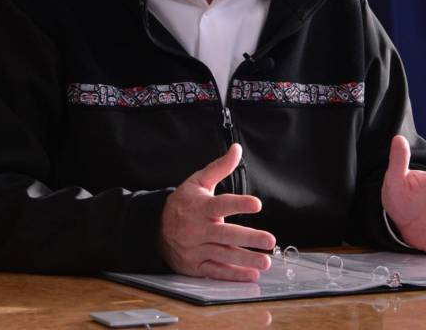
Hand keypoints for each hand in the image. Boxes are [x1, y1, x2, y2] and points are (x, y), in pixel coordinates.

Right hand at [160, 143, 275, 280]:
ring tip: (265, 262)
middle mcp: (198, 229)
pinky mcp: (195, 265)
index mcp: (201, 207)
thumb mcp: (198, 182)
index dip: (239, 204)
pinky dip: (233, 275)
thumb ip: (219, 167)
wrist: (155, 229)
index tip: (257, 204)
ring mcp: (196, 249)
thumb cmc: (183, 203)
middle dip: (249, 238)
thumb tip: (237, 149)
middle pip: (226, 235)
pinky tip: (251, 275)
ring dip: (246, 260)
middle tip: (270, 241)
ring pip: (224, 255)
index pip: (222, 204)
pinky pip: (216, 272)